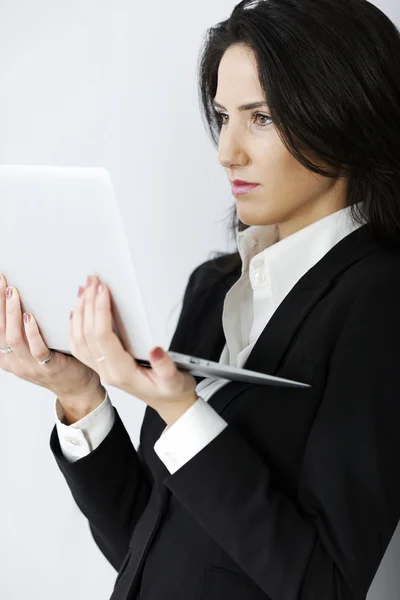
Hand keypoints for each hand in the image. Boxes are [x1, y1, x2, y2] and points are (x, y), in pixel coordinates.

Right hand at [0, 274, 101, 399]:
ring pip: (14, 339)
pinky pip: (37, 349)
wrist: (76, 386)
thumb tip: (20, 298)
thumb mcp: (32, 348)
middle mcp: (14, 363)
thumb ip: (24, 330)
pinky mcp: (48, 367)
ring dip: (12, 314)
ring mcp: (30, 367)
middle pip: (0, 331)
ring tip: (13, 294)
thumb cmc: (56, 361)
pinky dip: (32, 332)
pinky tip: (30, 317)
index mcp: (6, 357)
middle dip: (0, 304)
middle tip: (3, 283)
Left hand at [69, 275, 197, 420]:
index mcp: (122, 372)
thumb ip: (165, 367)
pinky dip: (75, 326)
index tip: (104, 290)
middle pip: (87, 334)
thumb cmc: (173, 392)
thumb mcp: (176, 381)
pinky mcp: (102, 366)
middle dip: (89, 304)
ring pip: (79, 339)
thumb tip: (155, 349)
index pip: (103, 337)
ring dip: (80, 312)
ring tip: (83, 290)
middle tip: (93, 281)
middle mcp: (107, 371)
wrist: (170, 405)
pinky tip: (77, 312)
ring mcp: (102, 369)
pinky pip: (80, 346)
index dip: (100, 311)